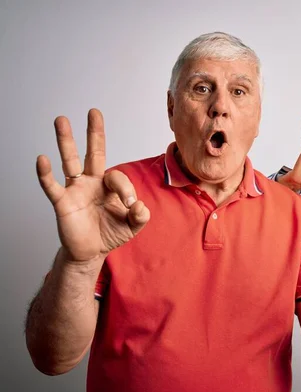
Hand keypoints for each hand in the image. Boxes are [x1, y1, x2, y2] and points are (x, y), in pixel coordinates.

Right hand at [36, 109, 149, 264]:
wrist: (90, 252)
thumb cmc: (109, 234)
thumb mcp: (132, 226)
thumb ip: (141, 216)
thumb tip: (140, 205)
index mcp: (110, 186)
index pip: (118, 177)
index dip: (126, 190)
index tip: (130, 205)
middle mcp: (92, 182)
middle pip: (93, 153)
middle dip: (94, 133)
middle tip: (94, 112)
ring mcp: (76, 190)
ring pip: (70, 161)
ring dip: (66, 141)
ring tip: (61, 120)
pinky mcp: (62, 202)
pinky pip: (52, 185)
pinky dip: (46, 173)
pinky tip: (42, 159)